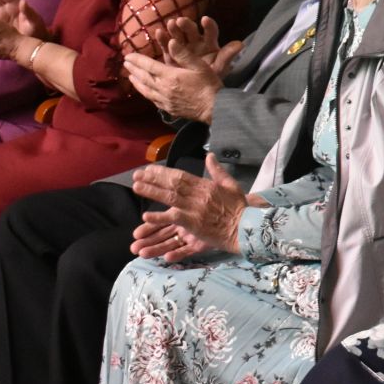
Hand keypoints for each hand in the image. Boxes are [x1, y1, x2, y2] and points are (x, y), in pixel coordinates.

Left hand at [124, 50, 225, 122]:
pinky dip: (145, 93)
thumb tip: (170, 41)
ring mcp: (165, 100)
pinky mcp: (169, 108)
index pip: (149, 66)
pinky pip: (153, 100)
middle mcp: (164, 88)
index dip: (137, 60)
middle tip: (125, 63)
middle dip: (134, 69)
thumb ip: (183, 54)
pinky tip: (144, 91)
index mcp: (170, 76)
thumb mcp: (199, 66)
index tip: (127, 55)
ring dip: (136, 82)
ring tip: (130, 76)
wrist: (214, 108)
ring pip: (145, 90)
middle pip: (144, 78)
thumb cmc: (209, 84)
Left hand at [131, 154, 249, 260]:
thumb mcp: (231, 185)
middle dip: (153, 179)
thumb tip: (210, 156)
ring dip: (152, 192)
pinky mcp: (194, 224)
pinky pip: (174, 218)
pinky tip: (146, 215)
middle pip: (172, 184)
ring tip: (137, 187)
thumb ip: (218, 170)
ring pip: (170, 197)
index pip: (181, 175)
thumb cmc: (239, 208)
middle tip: (137, 175)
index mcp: (206, 185)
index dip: (163, 172)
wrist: (246, 227)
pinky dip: (160, 217)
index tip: (149, 169)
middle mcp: (199, 194)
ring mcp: (195, 209)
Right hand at [157, 16, 243, 75]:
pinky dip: (163, 38)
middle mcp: (196, 42)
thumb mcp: (220, 67)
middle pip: (191, 30)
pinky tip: (159, 32)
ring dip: (174, 29)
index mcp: (210, 44)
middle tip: (181, 21)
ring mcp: (183, 46)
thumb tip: (240, 44)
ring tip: (170, 23)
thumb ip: (227, 55)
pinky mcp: (172, 53)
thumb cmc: (212, 76)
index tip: (205, 20)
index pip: (211, 31)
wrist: (198, 89)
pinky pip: (167, 44)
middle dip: (187, 25)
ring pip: (178, 34)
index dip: (209, 25)